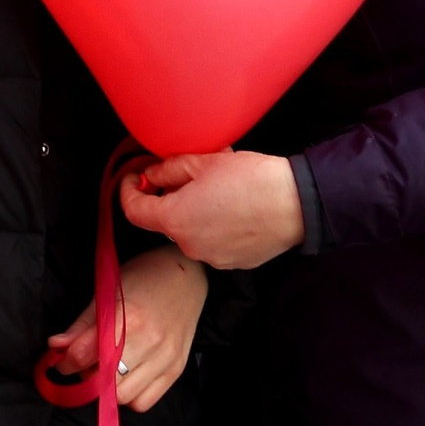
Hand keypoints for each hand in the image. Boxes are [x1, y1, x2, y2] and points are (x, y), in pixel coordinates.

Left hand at [46, 246, 207, 410]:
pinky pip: (145, 402)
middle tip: (86, 363)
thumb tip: (56, 347)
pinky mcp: (176, 369)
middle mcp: (149, 342)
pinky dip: (131, 396)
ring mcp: (165, 358)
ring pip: (123, 397)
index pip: (83, 355)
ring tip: (108, 369)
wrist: (187, 276)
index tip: (61, 360)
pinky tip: (128, 376)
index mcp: (127, 318)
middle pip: (103, 382)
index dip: (64, 362)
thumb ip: (81, 324)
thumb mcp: (108, 292)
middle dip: (87, 376)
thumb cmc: (144, 278)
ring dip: (108, 389)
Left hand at [121, 150, 303, 271]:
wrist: (296, 204)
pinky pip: (212, 242)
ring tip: (218, 189)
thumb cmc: (250, 179)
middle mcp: (188, 245)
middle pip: (166, 221)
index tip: (134, 177)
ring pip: (191, 232)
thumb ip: (169, 169)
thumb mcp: (203, 162)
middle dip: (170, 198)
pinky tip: (234, 209)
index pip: (134, 211)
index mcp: (175, 220)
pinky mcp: (233, 263)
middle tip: (188, 174)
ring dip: (194, 212)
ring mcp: (211, 258)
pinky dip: (214, 227)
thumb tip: (151, 175)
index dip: (128, 192)